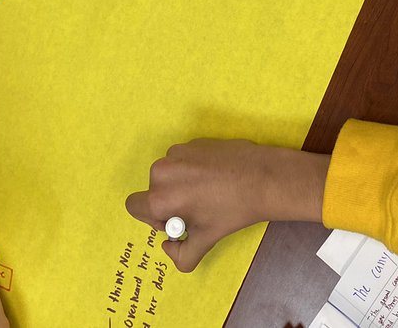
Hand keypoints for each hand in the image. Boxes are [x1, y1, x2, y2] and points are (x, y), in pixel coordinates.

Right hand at [126, 138, 328, 271]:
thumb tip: (169, 248)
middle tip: (195, 209)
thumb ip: (181, 256)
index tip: (174, 221)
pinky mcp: (193, 141)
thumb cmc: (233, 210)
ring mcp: (178, 152)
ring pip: (168, 173)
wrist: (263, 177)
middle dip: (169, 201)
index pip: (134, 206)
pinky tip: (215, 176)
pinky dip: (192, 169)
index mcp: (160, 197)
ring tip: (208, 192)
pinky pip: (183, 159)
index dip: (152, 218)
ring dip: (180, 184)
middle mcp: (163, 171)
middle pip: (153, 190)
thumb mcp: (206, 241)